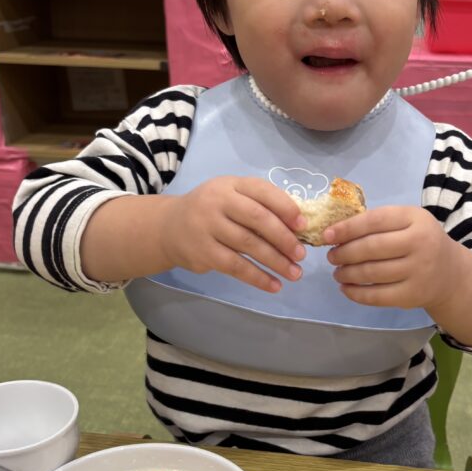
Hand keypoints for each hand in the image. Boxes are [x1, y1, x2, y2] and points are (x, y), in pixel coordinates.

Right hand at [162, 177, 305, 292]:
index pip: (262, 191)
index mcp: (230, 185)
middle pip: (257, 218)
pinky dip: (257, 277)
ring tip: (295, 273)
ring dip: (276, 261)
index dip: (286, 207)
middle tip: (302, 254)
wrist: (168, 227)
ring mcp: (208, 227)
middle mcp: (218, 202)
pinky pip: (236, 266)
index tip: (303, 225)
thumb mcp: (230, 197)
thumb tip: (297, 228)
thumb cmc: (211, 211)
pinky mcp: (203, 252)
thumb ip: (259, 205)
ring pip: (248, 245)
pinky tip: (274, 285)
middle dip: (284, 238)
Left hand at [323, 206, 457, 310]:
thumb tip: (334, 232)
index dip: (347, 228)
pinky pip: (377, 296)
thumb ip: (378, 223)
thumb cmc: (420, 242)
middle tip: (331, 256)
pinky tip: (346, 288)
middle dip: (344, 253)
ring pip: (371, 273)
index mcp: (416, 219)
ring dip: (347, 273)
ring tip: (337, 272)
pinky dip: (356, 293)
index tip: (326, 236)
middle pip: (371, 248)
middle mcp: (420, 243)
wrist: (450, 274)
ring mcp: (418, 271)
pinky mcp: (412, 295)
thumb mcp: (408, 222)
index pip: (375, 221)